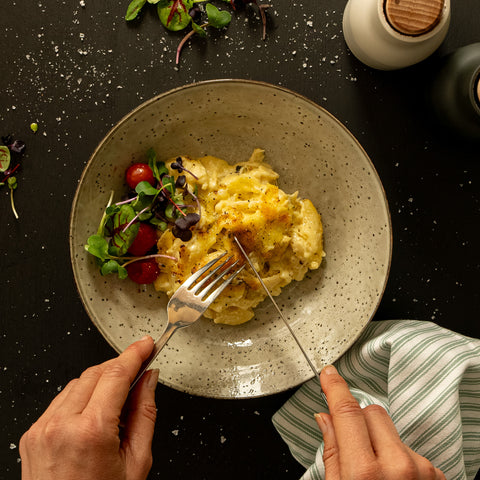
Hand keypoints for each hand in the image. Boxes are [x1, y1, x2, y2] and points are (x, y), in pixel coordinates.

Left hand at [19, 336, 157, 479]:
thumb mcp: (136, 461)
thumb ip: (145, 412)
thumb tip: (149, 379)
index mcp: (90, 432)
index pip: (116, 374)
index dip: (135, 354)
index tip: (147, 344)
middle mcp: (61, 425)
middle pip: (96, 372)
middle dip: (120, 365)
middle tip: (140, 368)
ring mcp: (42, 429)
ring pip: (78, 382)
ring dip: (101, 380)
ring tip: (117, 400)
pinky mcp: (33, 434)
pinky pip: (61, 399)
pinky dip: (81, 396)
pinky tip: (94, 411)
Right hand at [315, 365, 445, 479]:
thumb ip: (332, 452)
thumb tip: (326, 419)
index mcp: (364, 471)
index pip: (347, 412)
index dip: (335, 388)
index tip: (330, 374)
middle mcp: (396, 465)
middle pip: (372, 413)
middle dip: (359, 421)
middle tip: (353, 447)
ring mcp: (419, 468)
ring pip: (391, 428)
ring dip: (380, 441)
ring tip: (378, 473)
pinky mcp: (434, 472)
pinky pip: (409, 446)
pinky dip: (399, 456)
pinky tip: (395, 478)